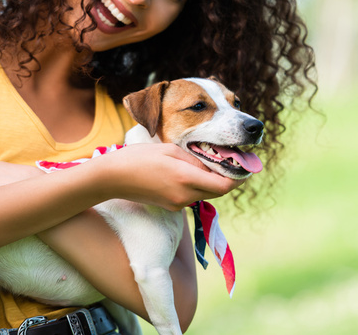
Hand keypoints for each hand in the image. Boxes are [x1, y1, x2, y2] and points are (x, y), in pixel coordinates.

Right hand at [89, 143, 246, 210]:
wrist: (112, 178)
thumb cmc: (139, 158)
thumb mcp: (171, 150)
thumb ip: (196, 159)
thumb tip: (216, 164)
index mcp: (186, 179)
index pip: (225, 185)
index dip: (238, 176)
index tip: (245, 164)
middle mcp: (185, 196)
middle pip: (218, 192)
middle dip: (227, 178)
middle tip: (232, 161)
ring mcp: (177, 204)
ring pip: (205, 193)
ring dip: (212, 181)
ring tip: (210, 162)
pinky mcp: (170, 206)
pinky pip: (192, 195)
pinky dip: (197, 185)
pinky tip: (190, 171)